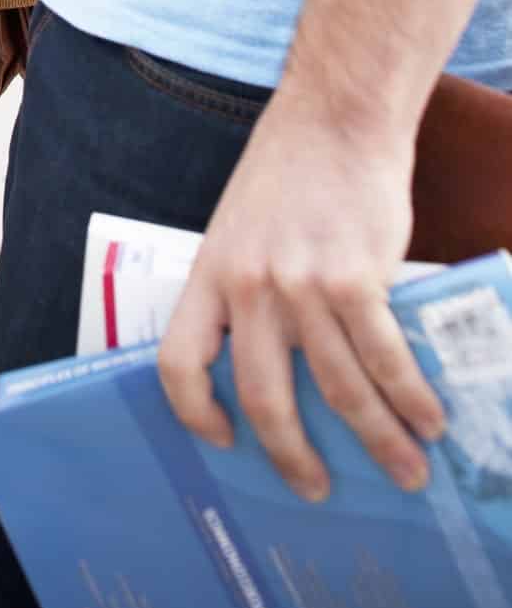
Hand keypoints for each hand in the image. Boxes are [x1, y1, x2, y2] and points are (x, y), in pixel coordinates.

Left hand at [158, 94, 444, 500]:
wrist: (335, 118)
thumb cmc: (290, 174)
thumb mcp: (241, 229)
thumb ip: (251, 289)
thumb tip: (282, 359)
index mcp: (209, 274)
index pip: (179, 362)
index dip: (194, 412)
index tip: (222, 441)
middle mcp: (249, 286)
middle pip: (264, 396)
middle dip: (294, 457)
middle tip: (318, 489)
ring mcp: (302, 284)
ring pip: (338, 388)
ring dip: (377, 440)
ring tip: (404, 471)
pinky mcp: (356, 277)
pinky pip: (383, 356)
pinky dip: (410, 397)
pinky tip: (428, 419)